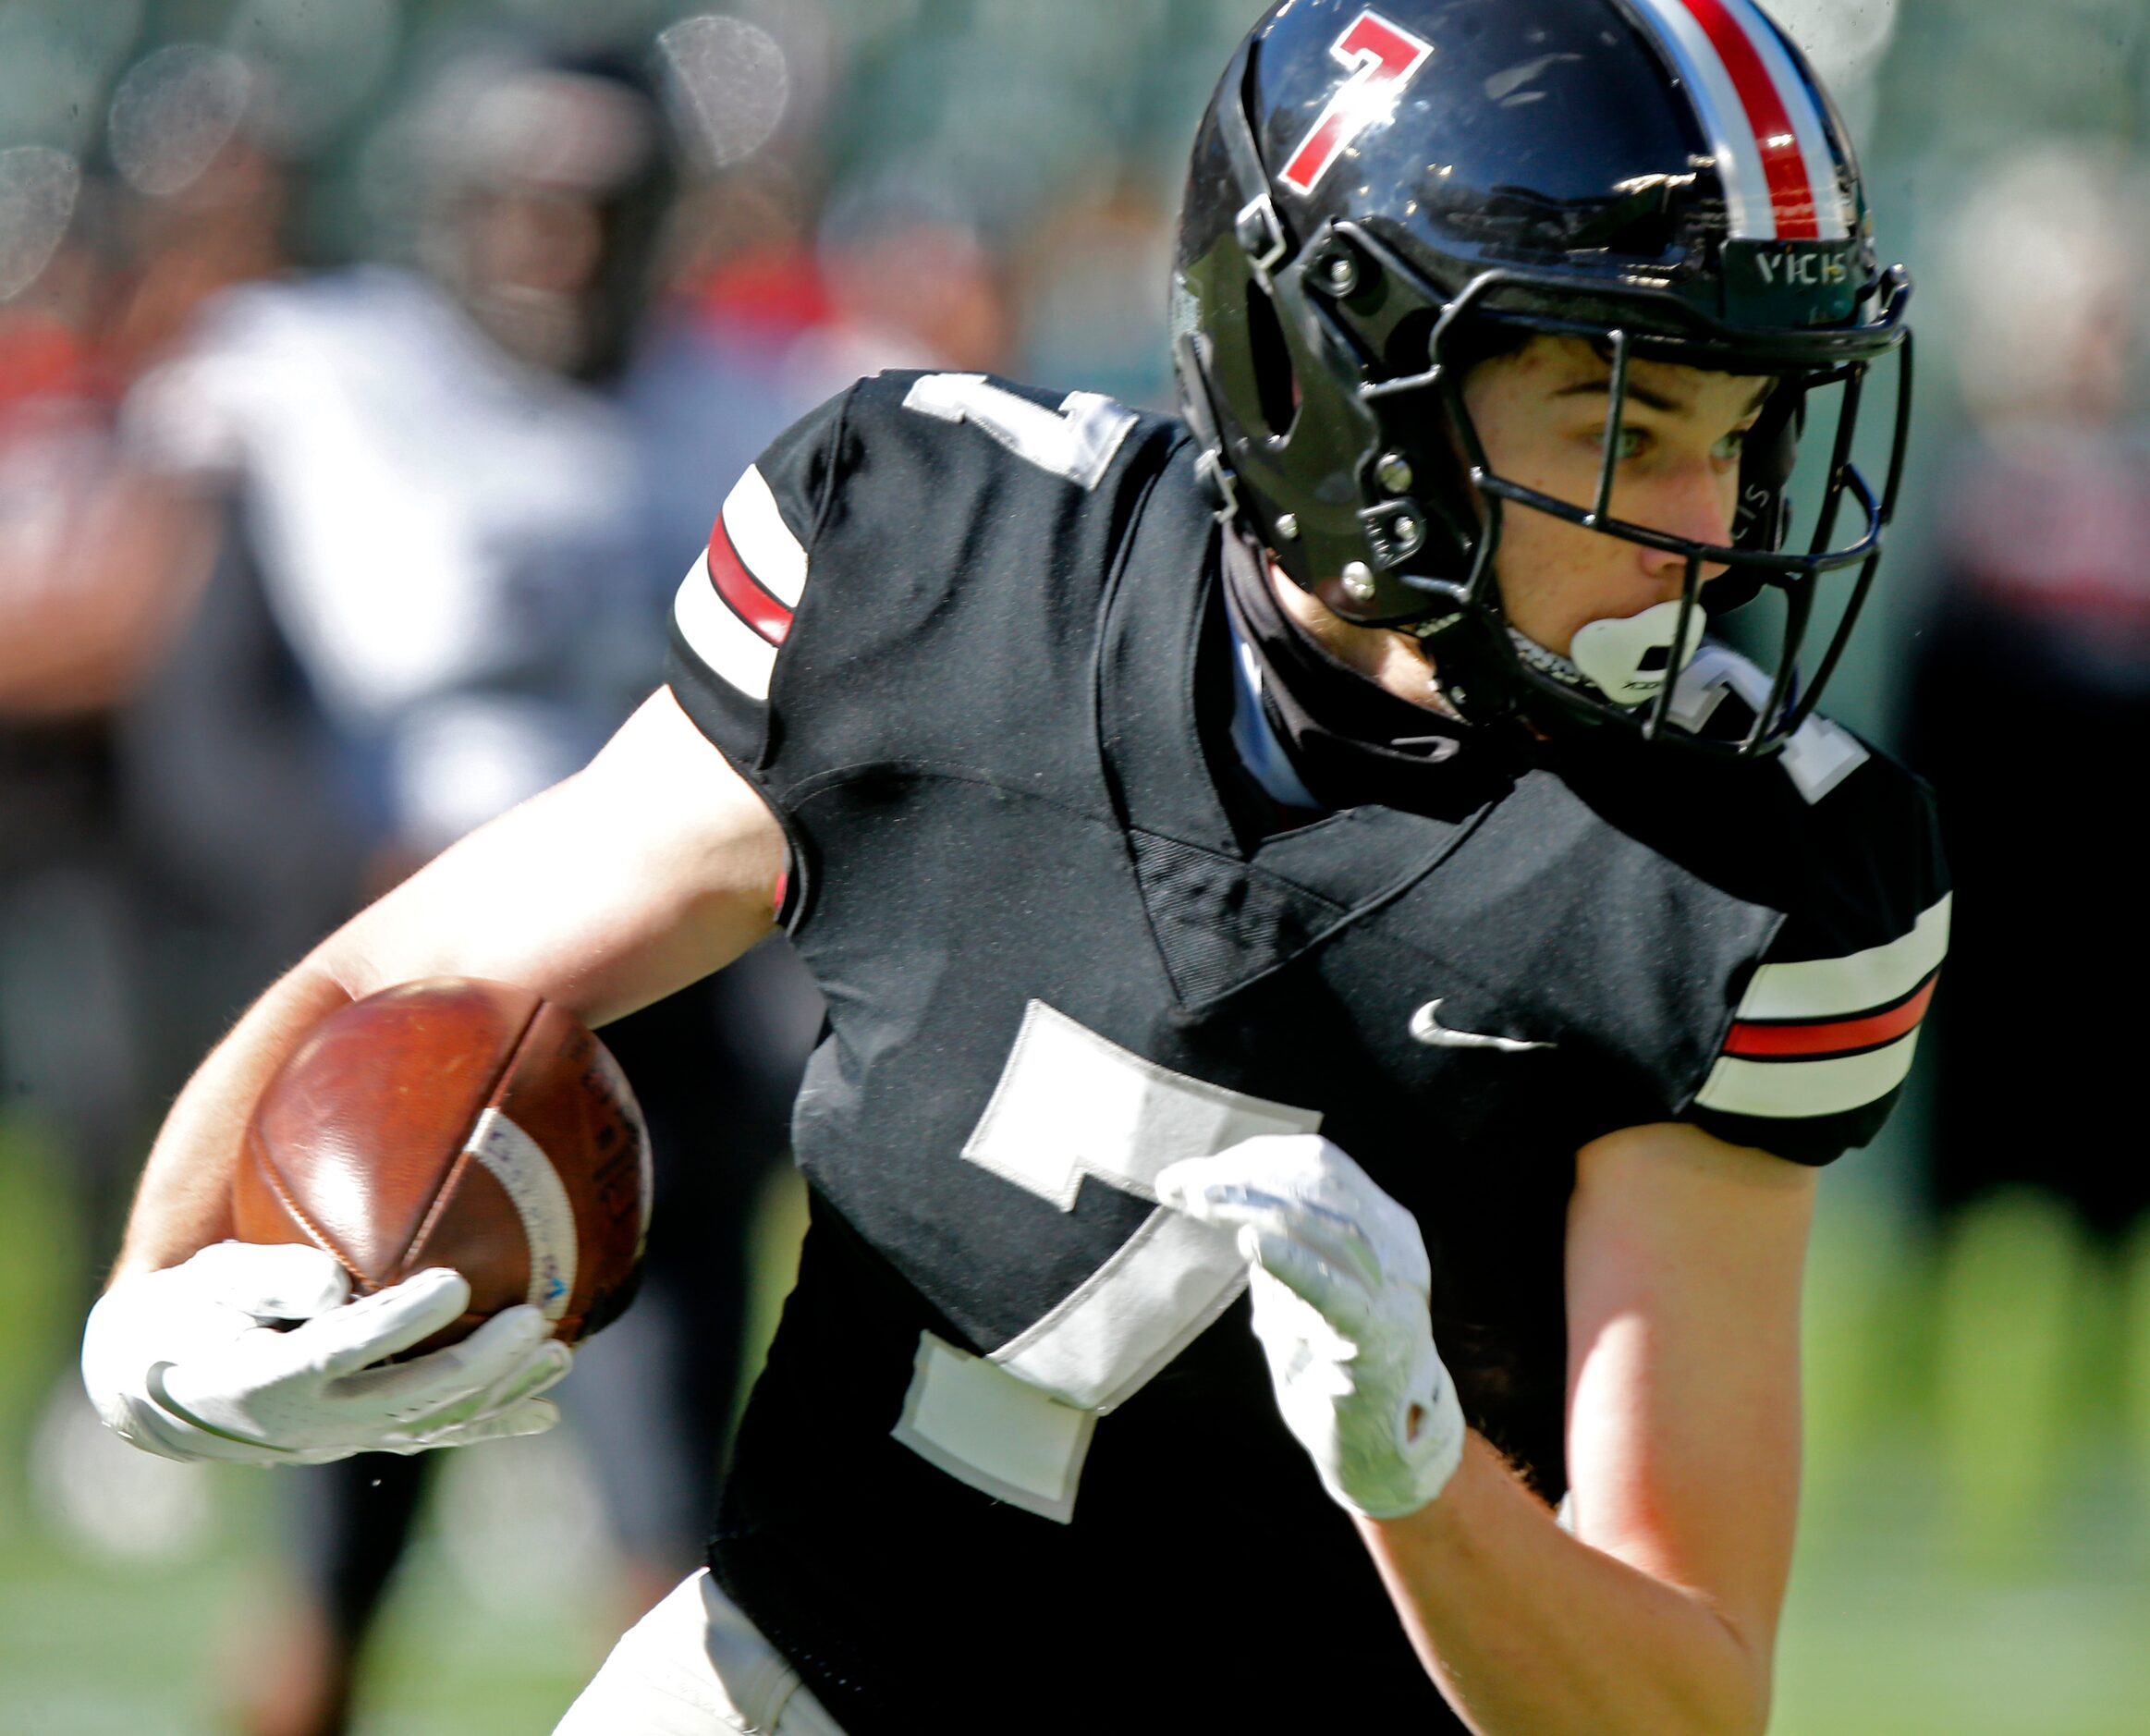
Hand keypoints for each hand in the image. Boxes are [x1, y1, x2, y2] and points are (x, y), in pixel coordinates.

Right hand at [81, 1241, 570, 1465]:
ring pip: (433, 1423)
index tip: (457, 1282)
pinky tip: (542, 1412)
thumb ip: (266, 1278)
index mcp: (264, 1379)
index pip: (344, 1350)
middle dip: (480, 1361)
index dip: (402, 1321)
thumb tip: (335, 1283)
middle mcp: (309, 1423)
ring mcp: (339, 1439)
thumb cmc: (187, 1312)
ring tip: (560, 1354)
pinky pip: (432, 1435)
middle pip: (409, 1397)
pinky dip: (488, 1425)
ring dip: (500, 1392)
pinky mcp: (360, 1439)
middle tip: (533, 1317)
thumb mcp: (205, 1283)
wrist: (160, 1389)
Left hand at [1157, 1135, 1464, 1518]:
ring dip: (1253, 1204)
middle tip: (1180, 1183)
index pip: (1318, 1165)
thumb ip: (1273, 1239)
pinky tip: (1252, 1243)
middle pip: (1318, 1182)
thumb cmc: (1328, 1362)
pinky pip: (1336, 1294)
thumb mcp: (1295, 1286)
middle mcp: (1396, 1249)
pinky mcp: (1377, 1342)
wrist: (1378, 1451)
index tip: (1189, 1174)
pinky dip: (1294, 1262)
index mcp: (1383, 1225)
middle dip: (1242, 1175)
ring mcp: (1392, 1295)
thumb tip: (1208, 1187)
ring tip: (1201, 1200)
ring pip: (1325, 1224)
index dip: (1251, 1158)